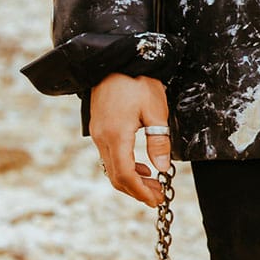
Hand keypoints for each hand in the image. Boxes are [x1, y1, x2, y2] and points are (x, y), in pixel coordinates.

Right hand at [90, 73, 171, 205]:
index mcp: (116, 136)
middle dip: (137, 191)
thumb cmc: (137, 82)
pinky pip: (109, 157)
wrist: (114, 60)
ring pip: (112, 169)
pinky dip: (125, 167)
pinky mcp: (99, 129)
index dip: (141, 191)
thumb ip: (158, 141)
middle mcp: (102, 139)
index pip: (126, 175)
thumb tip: (162, 168)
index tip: (157, 199)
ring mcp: (98, 134)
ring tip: (153, 184)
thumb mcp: (155, 110)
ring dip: (132, 180)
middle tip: (158, 196)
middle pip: (116, 177)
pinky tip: (141, 166)